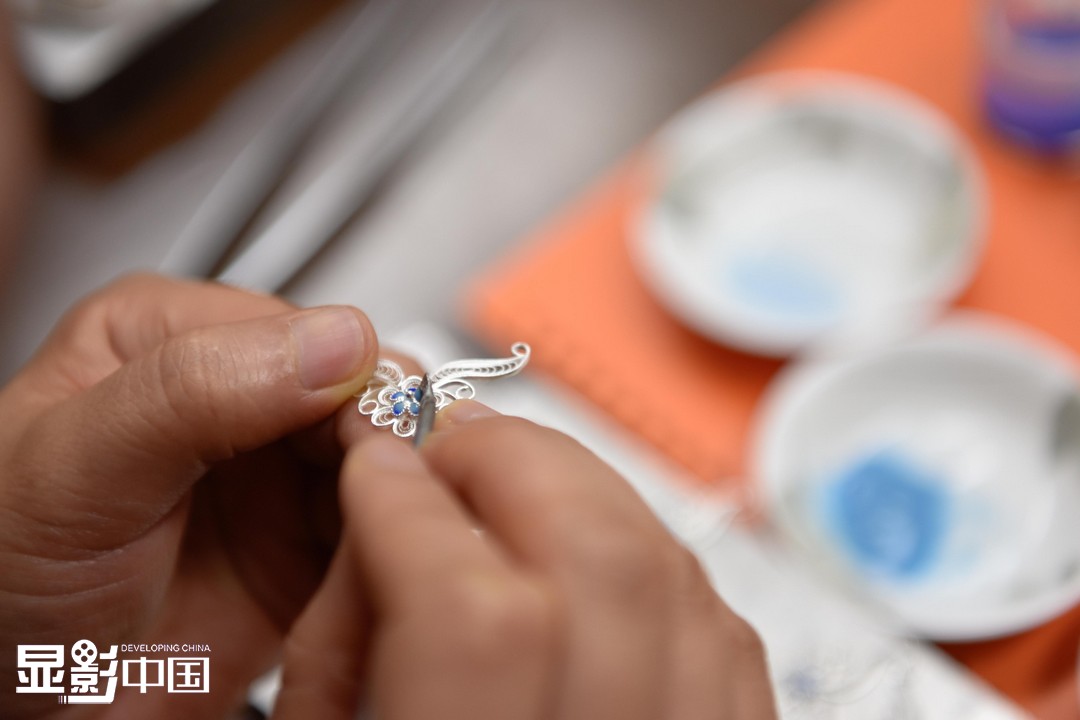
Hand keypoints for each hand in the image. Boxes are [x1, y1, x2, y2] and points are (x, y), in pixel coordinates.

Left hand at [0, 274, 378, 718]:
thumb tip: (333, 342)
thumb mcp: (79, 468)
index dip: (351, 384)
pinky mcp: (303, 544)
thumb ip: (194, 391)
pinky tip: (365, 577)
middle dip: (382, 448)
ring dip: (393, 503)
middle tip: (383, 498)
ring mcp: (274, 473)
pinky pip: (376, 532)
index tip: (365, 441)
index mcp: (171, 338)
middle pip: (359, 397)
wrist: (14, 704)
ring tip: (377, 543)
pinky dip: (385, 554)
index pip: (305, 333)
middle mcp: (235, 396)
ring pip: (383, 465)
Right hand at [274, 402, 777, 719]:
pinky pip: (722, 629)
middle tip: (452, 451)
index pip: (471, 612)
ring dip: (581, 490)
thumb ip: (347, 633)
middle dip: (509, 463)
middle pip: (598, 559)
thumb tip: (388, 506)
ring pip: (669, 572)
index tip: (378, 461)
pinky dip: (649, 559)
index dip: (408, 503)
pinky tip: (591, 556)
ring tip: (513, 484)